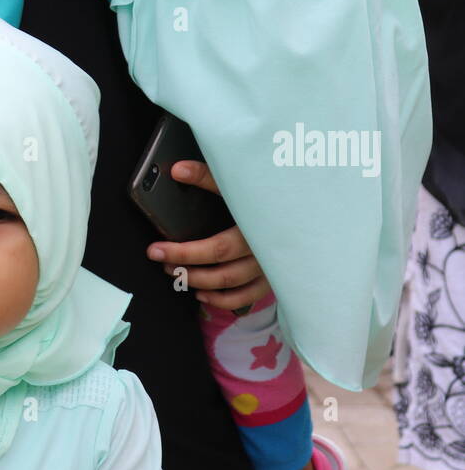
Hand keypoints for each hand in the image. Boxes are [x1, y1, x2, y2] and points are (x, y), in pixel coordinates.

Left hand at [146, 159, 270, 309]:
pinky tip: (202, 294)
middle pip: (220, 272)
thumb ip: (209, 176)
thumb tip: (177, 170)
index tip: (156, 249)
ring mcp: (270, 270)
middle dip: (186, 269)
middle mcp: (264, 255)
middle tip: (160, 261)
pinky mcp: (273, 278)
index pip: (215, 249)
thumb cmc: (275, 193)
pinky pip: (246, 298)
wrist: (312, 211)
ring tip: (176, 274)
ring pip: (231, 287)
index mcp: (256, 231)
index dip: (183, 253)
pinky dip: (223, 300)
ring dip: (200, 283)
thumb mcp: (242, 181)